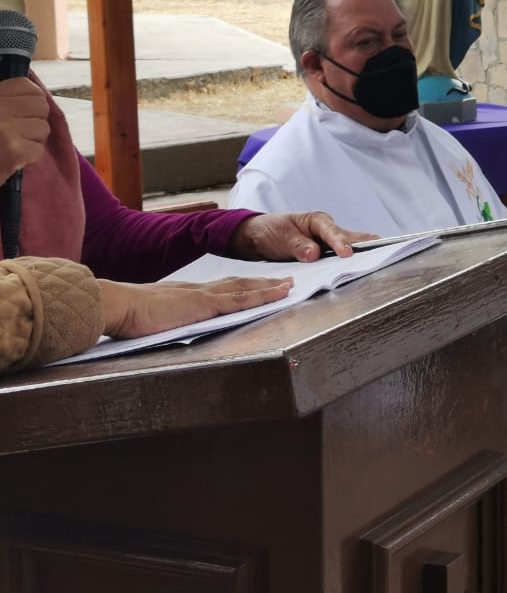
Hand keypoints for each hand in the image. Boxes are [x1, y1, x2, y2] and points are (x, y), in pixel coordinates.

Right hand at [0, 78, 49, 183]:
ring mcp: (6, 130)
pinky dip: (28, 159)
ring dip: (31, 141)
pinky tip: (12, 161)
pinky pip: (38, 151)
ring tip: (12, 147)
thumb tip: (32, 95)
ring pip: (42, 129)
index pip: (27, 87)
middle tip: (19, 133)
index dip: (30, 100)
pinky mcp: (13, 152)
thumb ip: (3, 102)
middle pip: (41, 107)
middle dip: (34, 121)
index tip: (23, 112)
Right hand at [99, 276, 292, 338]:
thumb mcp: (148, 317)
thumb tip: (164, 329)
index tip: (257, 285)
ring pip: (245, 288)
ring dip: (269, 287)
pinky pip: (241, 299)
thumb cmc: (123, 314)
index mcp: (184, 294)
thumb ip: (162, 320)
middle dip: (263, 283)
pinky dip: (262, 295)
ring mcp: (203, 296)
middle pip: (238, 284)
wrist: (114, 304)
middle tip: (285, 281)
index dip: (241, 286)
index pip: (220, 288)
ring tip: (289, 286)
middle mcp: (197, 290)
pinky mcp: (205, 304)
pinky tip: (277, 295)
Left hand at [230, 211, 375, 261]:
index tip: (347, 254)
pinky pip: (343, 255)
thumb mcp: (280, 236)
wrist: (258, 236)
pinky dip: (355, 260)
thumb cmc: (270, 231)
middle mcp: (328, 229)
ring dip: (364, 252)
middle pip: (351, 236)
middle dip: (365, 243)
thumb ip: (297, 245)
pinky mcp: (328, 253)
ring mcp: (330, 241)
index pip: (332, 231)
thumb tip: (314, 254)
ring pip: (351, 245)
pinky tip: (367, 266)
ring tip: (384, 258)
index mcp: (317, 220)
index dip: (340, 242)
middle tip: (385, 249)